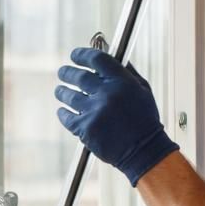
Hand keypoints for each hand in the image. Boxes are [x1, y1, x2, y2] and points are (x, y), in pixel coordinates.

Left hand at [56, 47, 178, 185]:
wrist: (144, 151)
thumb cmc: (144, 120)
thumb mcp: (143, 90)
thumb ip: (125, 72)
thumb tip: (108, 53)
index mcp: (123, 82)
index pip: (97, 59)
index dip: (82, 55)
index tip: (75, 55)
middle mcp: (107, 94)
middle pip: (79, 76)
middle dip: (67, 72)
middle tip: (62, 72)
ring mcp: (95, 112)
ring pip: (69, 96)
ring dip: (62, 92)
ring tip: (60, 91)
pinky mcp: (85, 129)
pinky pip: (67, 116)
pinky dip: (63, 113)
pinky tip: (63, 111)